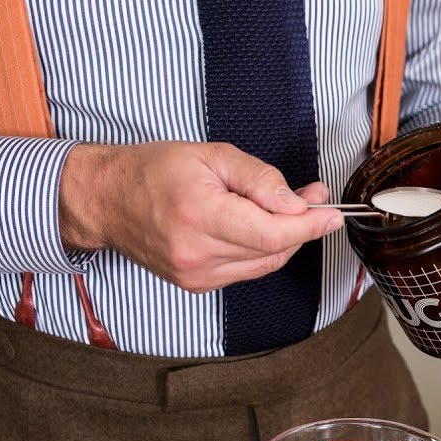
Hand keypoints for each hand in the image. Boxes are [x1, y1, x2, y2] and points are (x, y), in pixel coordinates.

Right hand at [58, 142, 342, 293]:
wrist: (107, 201)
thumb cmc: (154, 171)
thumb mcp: (211, 156)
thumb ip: (258, 179)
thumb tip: (296, 203)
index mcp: (199, 214)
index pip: (272, 233)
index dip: (310, 227)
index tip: (332, 214)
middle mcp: (196, 253)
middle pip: (273, 250)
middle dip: (301, 226)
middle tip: (312, 199)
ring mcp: (195, 275)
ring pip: (264, 264)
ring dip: (284, 239)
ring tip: (287, 209)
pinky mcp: (196, 285)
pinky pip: (246, 271)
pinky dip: (261, 251)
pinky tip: (258, 228)